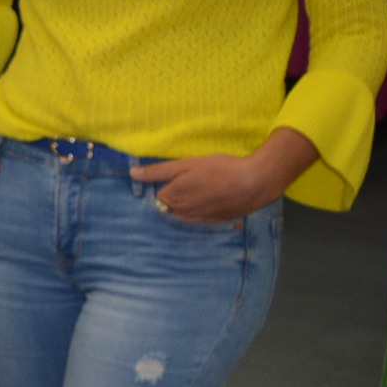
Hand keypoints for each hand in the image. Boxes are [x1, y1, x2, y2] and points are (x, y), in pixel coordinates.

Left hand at [129, 150, 281, 223]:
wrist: (254, 182)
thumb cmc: (219, 169)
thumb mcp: (186, 164)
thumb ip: (158, 171)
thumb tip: (132, 174)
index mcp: (171, 198)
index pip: (156, 196)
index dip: (163, 186)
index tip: (172, 178)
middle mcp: (182, 213)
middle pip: (169, 207)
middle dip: (173, 197)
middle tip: (189, 183)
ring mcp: (198, 220)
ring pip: (184, 213)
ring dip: (187, 205)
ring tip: (201, 190)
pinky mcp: (214, 222)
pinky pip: (199, 217)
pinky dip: (201, 210)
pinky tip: (212, 199)